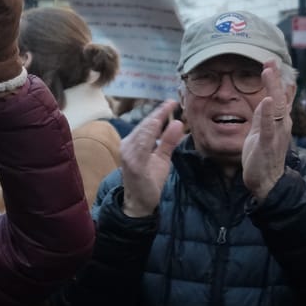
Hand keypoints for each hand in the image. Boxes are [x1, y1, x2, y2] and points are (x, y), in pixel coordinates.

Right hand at [120, 101, 184, 216]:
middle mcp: (127, 146)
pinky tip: (157, 126)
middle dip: (157, 113)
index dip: (159, 113)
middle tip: (171, 102)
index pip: (147, 125)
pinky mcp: (134, 165)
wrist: (140, 203)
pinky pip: (142, 146)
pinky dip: (150, 135)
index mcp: (133, 143)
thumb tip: (178, 122)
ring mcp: (129, 155)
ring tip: (165, 110)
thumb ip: (168, 141)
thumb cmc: (149, 179)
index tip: (172, 102)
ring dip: (154, 121)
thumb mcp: (162, 157)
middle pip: (144, 126)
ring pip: (142, 133)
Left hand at [242, 60, 290, 198]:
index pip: (278, 97)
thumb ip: (262, 116)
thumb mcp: (259, 131)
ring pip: (275, 108)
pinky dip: (266, 113)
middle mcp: (281, 125)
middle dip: (275, 79)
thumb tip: (263, 99)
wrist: (265, 180)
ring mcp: (275, 134)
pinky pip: (267, 127)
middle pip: (279, 98)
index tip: (270, 62)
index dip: (276, 80)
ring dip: (272, 90)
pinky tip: (265, 101)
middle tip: (270, 61)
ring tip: (268, 73)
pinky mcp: (266, 143)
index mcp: (278, 121)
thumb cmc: (262, 155)